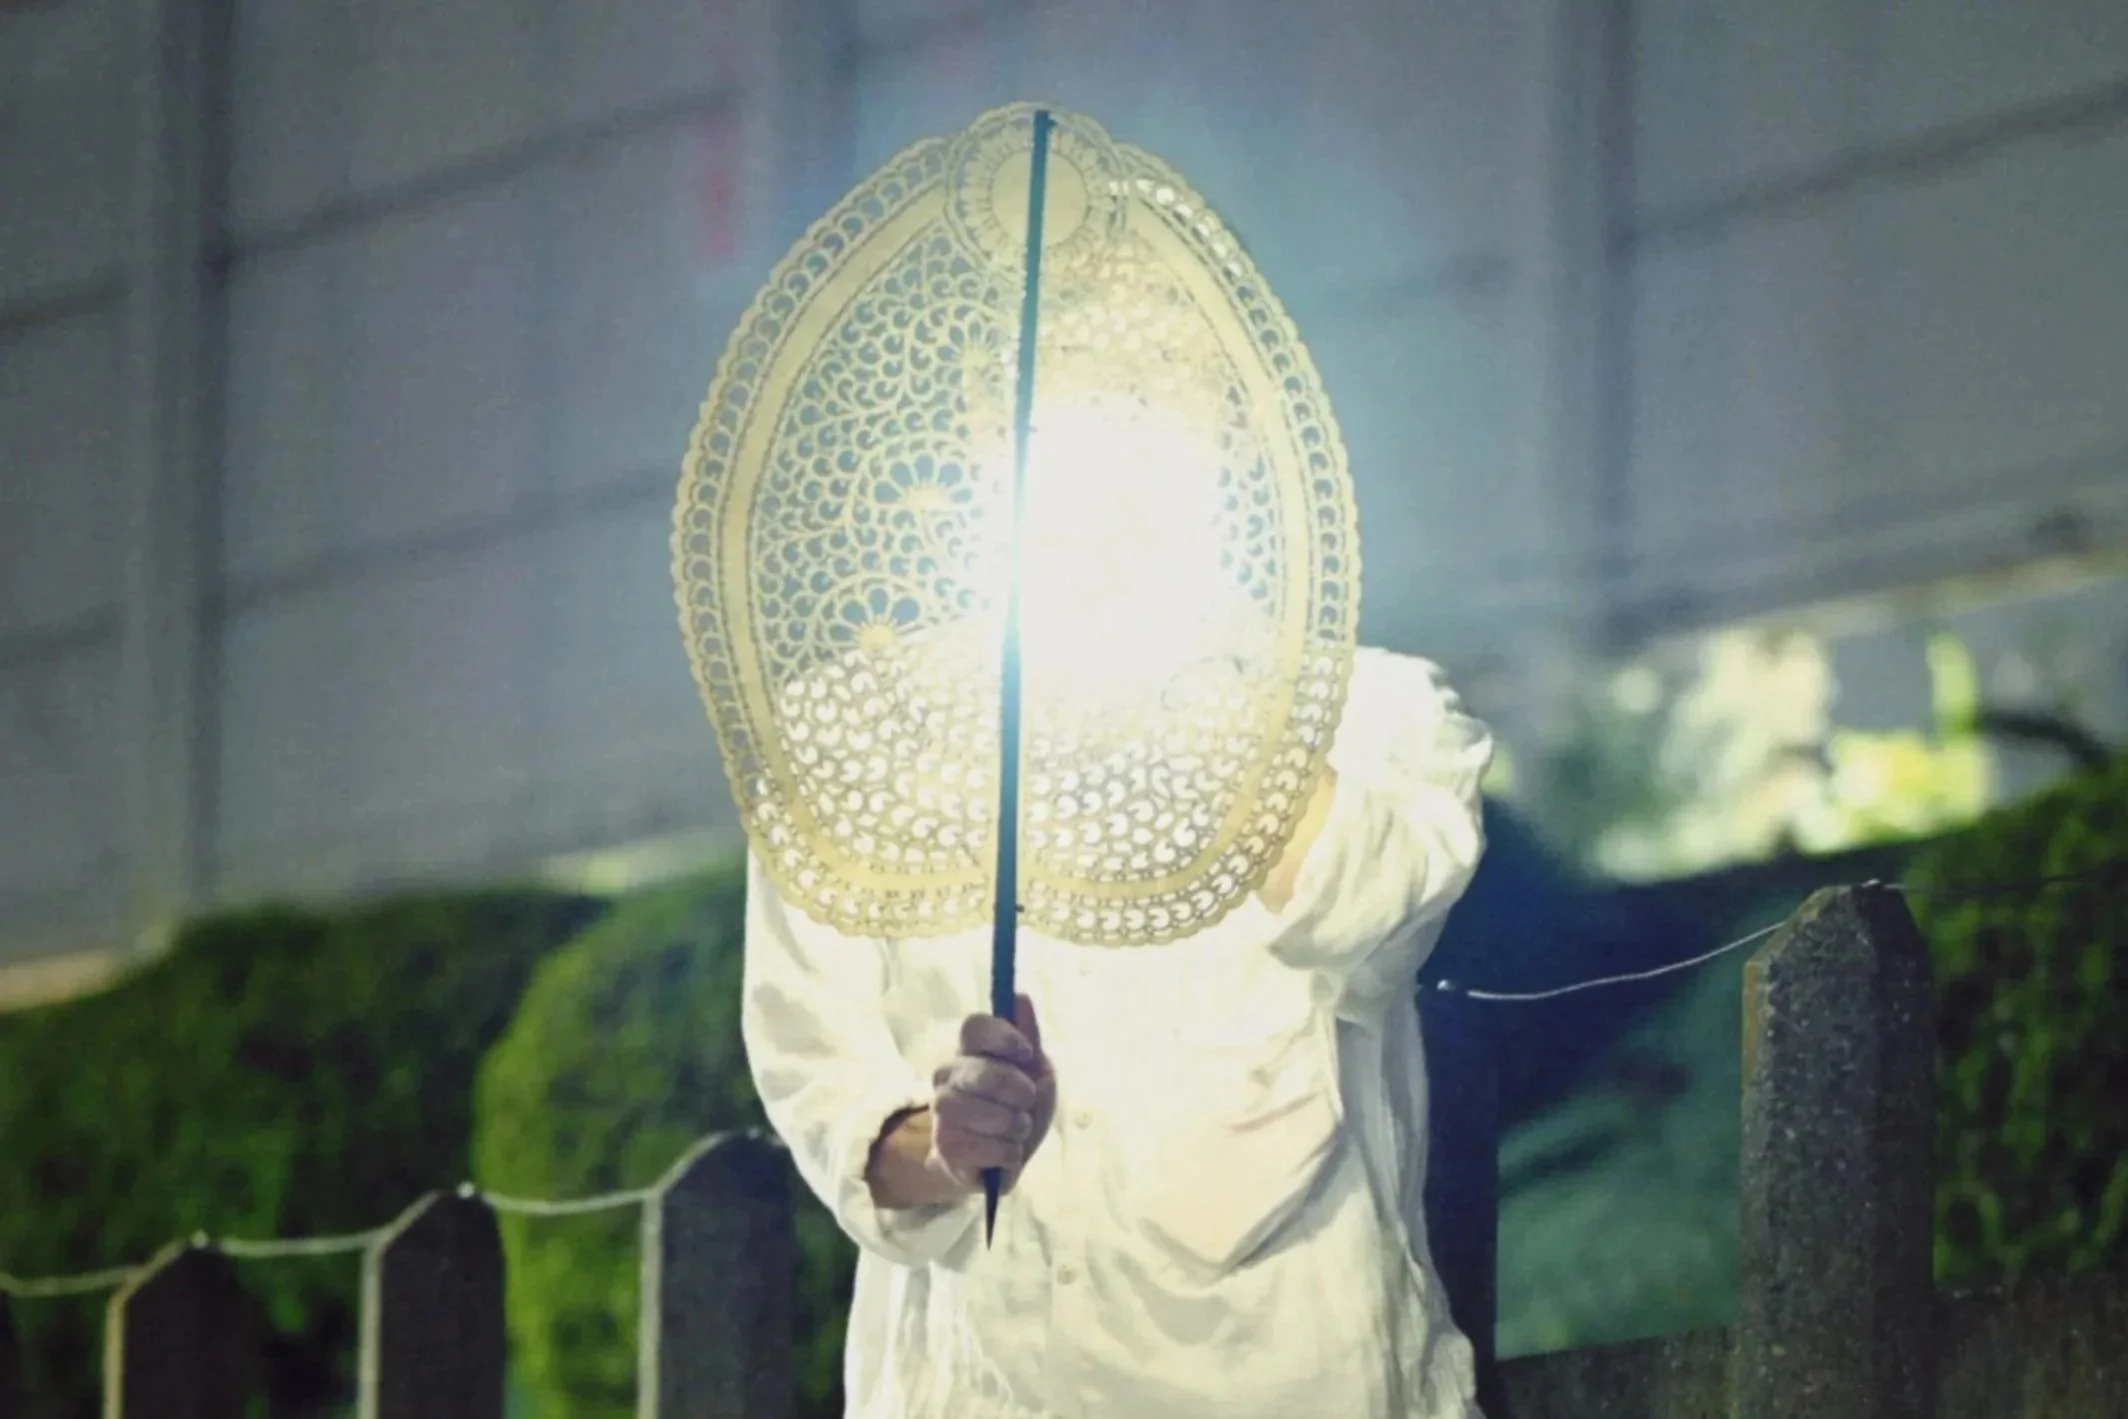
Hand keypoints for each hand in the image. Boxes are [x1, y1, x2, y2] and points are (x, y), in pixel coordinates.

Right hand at [928, 994, 1055, 1194]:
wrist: (1004, 1160)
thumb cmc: (1020, 1108)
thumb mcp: (1035, 1072)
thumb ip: (1029, 1037)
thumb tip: (1021, 996)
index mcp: (970, 1051)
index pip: (974, 1027)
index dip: (1004, 1037)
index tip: (1027, 1053)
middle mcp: (947, 1076)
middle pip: (978, 1071)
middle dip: (1015, 1089)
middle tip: (1027, 1100)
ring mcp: (941, 1112)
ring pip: (977, 1111)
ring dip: (1012, 1124)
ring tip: (1018, 1129)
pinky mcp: (944, 1147)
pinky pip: (981, 1146)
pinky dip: (1006, 1152)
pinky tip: (1007, 1152)